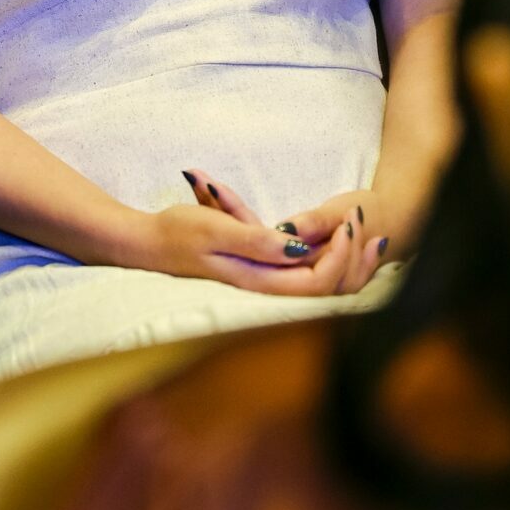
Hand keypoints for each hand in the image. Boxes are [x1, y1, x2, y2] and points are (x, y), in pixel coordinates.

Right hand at [181, 171, 387, 296]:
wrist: (146, 243)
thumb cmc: (177, 232)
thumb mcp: (214, 229)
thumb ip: (255, 242)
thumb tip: (296, 249)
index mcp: (257, 279)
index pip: (315, 283)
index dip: (339, 257)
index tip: (347, 224)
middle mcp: (264, 287)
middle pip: (325, 289)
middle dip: (353, 259)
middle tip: (363, 221)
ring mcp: (262, 280)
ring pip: (319, 283)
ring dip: (346, 259)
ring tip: (364, 228)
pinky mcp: (259, 269)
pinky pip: (305, 272)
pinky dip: (329, 255)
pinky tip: (340, 235)